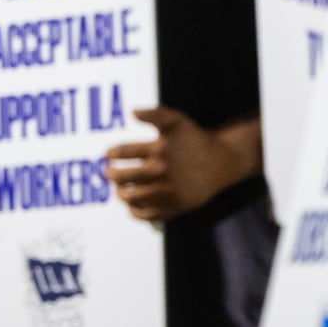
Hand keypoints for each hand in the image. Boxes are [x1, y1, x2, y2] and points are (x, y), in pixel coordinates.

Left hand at [103, 107, 242, 221]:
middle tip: (107, 172)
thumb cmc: (194, 139)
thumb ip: (154, 113)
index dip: (111, 154)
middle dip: (110, 174)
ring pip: (133, 197)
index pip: (124, 153)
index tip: (108, 155)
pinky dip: (134, 211)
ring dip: (120, 193)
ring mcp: (168, 191)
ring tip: (118, 189)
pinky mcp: (175, 207)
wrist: (220, 162)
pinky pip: (148, 214)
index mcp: (159, 149)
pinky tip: (131, 204)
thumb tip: (131, 111)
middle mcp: (162, 171)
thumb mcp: (176, 120)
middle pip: (124, 177)